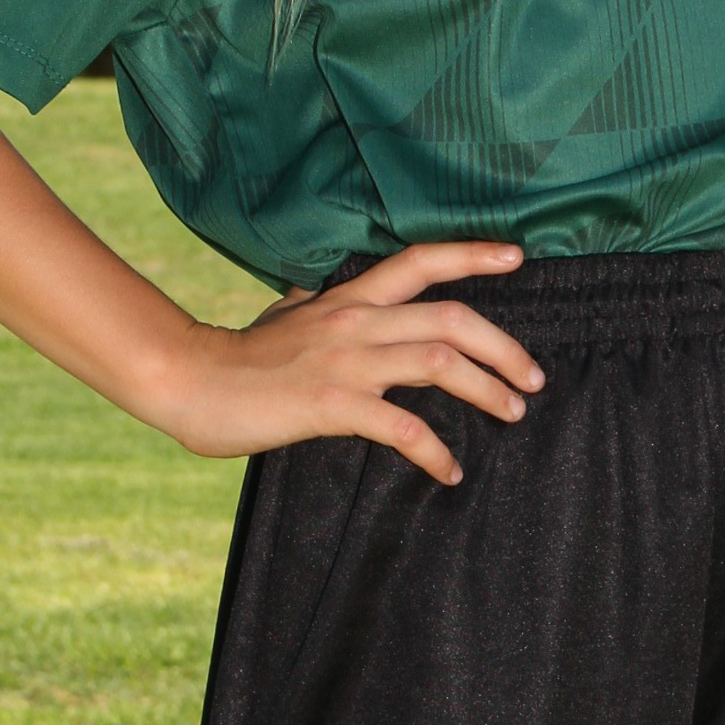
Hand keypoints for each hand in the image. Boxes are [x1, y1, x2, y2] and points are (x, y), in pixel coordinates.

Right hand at [157, 241, 544, 485]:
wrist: (190, 381)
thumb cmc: (239, 354)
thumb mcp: (286, 313)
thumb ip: (318, 304)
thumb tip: (325, 293)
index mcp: (349, 297)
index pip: (420, 260)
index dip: (472, 254)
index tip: (518, 256)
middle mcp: (355, 320)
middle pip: (451, 317)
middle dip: (504, 347)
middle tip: (534, 377)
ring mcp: (344, 361)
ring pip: (438, 361)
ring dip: (487, 389)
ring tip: (512, 412)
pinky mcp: (330, 405)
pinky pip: (400, 426)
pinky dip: (434, 450)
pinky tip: (450, 470)